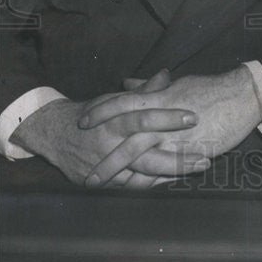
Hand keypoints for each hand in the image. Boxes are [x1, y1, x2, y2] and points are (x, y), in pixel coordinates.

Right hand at [10, 69, 209, 188]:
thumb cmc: (93, 114)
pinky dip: (157, 183)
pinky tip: (177, 178)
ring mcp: (108, 169)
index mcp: (113, 121)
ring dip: (174, 172)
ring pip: (145, 174)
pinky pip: (135, 186)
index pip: (143, 119)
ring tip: (200, 166)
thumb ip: (143, 92)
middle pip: (147, 154)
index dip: (167, 118)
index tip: (193, 116)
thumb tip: (167, 75)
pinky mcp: (106, 183)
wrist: (56, 136)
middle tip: (205, 152)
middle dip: (178, 155)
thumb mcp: (114, 100)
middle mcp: (110, 147)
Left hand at [78, 67, 261, 187]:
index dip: (101, 112)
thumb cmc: (212, 88)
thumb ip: (150, 87)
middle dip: (105, 158)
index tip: (83, 122)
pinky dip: (150, 181)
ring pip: (139, 157)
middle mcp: (161, 117)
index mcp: (158, 97)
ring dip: (119, 174)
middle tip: (87, 173)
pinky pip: (164, 169)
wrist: (243, 95)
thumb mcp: (177, 84)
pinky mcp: (189, 150)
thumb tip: (127, 82)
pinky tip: (138, 192)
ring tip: (104, 188)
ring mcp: (174, 136)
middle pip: (125, 139)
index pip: (121, 103)